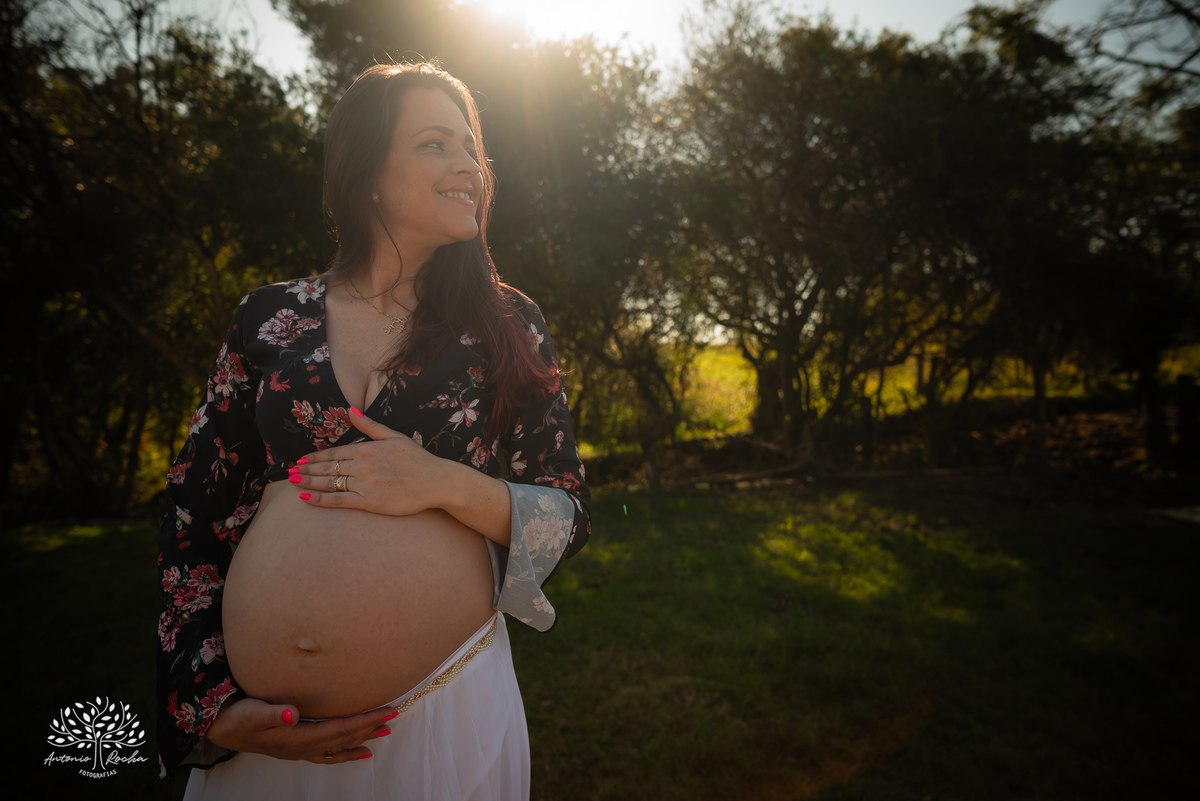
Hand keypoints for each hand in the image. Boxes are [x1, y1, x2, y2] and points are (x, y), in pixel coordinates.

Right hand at [204, 697, 396, 764]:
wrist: (222, 728)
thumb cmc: (237, 717)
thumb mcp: (251, 713)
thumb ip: (272, 713)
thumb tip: (292, 713)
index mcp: (296, 738)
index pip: (338, 729)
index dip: (363, 720)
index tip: (385, 711)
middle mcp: (302, 747)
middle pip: (343, 738)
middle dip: (369, 727)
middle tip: (394, 715)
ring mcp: (300, 750)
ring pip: (339, 746)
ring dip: (362, 738)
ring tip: (385, 731)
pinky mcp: (297, 747)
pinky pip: (329, 752)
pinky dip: (347, 752)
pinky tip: (360, 751)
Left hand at [288, 407, 448, 515]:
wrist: (435, 481)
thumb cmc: (417, 459)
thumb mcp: (394, 437)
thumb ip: (370, 426)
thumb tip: (351, 410)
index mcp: (367, 449)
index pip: (334, 452)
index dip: (315, 457)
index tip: (301, 461)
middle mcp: (362, 465)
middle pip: (328, 467)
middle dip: (307, 470)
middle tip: (289, 473)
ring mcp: (365, 484)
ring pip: (330, 482)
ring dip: (309, 482)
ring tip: (293, 483)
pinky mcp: (369, 501)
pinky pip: (339, 500)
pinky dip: (321, 499)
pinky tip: (306, 498)